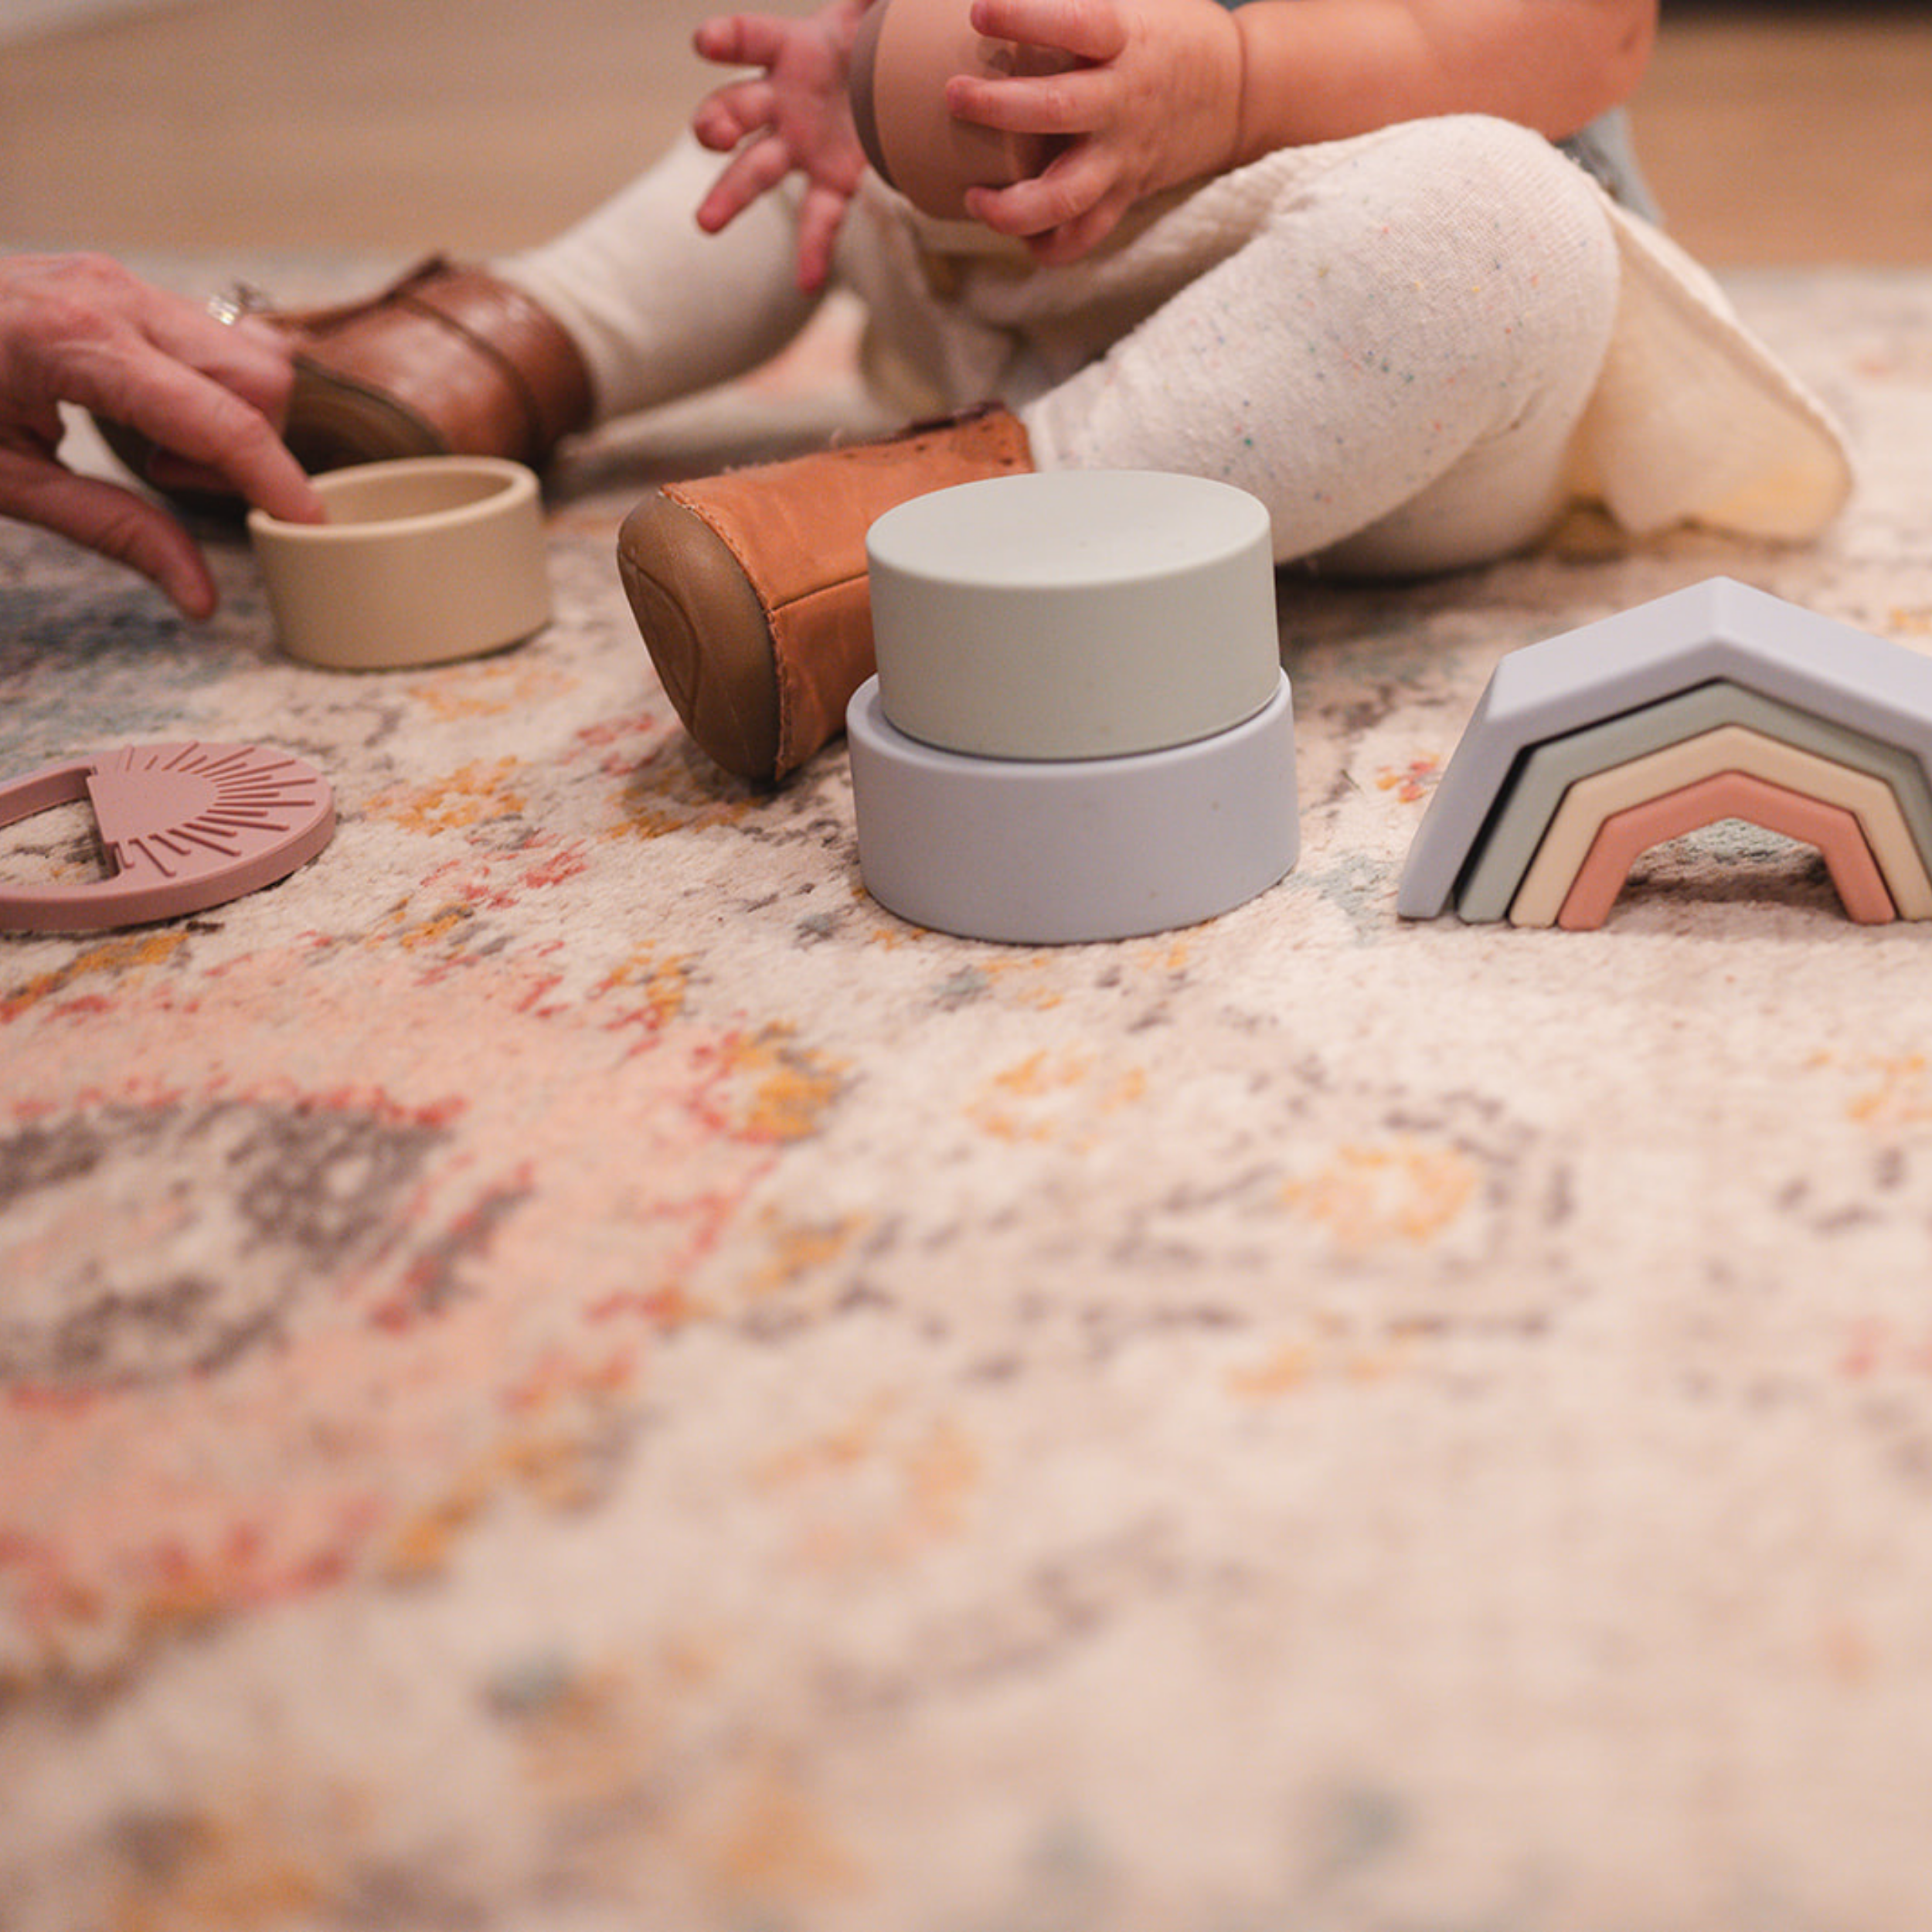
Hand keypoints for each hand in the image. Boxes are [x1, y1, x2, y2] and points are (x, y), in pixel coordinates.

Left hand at [0, 254, 322, 617]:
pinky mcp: (123, 285)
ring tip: (157, 452)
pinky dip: (210, 393)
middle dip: (252, 448)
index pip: (225, 421)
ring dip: (235, 419)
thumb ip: (116, 533)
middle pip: (261, 379)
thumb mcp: (5, 481)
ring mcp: (122, 280)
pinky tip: (147, 419)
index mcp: (79, 342)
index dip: (279, 483)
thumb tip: (203, 597)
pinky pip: (215, 340)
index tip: (312, 529)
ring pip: (252, 353)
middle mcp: (115, 296)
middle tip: (174, 482)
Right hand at [691, 0, 874, 293]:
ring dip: (729, 194)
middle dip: (717, 122)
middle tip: (710, 136)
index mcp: (789, 49)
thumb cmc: (871, 31)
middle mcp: (780, 99)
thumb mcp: (870, 7)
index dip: (727, 39)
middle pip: (735, 110)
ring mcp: (798, 144)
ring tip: (706, 223)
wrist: (890, 71)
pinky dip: (812, 250)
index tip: (705, 43)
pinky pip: (817, 217)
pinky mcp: (830, 179)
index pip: (749, 39)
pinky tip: (807, 281)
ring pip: (755, 169)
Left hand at [948, 0, 1242, 262]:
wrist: (1241, 92)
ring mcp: (1125, 156)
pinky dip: (1048, 246)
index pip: (1075, 23)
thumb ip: (1077, 12)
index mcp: (1127, 42)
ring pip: (1066, 196)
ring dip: (1013, 207)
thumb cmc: (1168, 37)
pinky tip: (1018, 234)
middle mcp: (1124, 102)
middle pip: (1057, 110)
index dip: (1026, 17)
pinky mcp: (1127, 194)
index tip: (980, 11)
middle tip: (954, 97)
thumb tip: (1000, 1)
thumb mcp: (1131, 5)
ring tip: (974, 199)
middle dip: (998, 106)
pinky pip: (1085, 236)